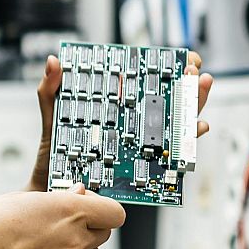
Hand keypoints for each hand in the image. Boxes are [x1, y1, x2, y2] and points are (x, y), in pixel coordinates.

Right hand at [0, 185, 126, 248]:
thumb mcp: (21, 197)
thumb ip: (56, 198)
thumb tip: (76, 196)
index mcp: (68, 210)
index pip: (114, 211)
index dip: (102, 205)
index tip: (88, 201)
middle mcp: (74, 239)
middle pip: (107, 232)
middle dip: (92, 224)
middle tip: (69, 219)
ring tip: (73, 244)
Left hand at [28, 51, 213, 191]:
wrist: (53, 191)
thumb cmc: (54, 156)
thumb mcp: (52, 120)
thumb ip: (50, 90)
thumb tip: (53, 61)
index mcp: (117, 106)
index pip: (148, 81)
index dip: (168, 66)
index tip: (178, 57)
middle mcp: (137, 123)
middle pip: (172, 98)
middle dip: (187, 81)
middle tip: (191, 70)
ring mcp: (144, 143)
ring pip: (180, 121)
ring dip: (195, 103)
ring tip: (198, 87)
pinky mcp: (147, 166)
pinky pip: (176, 153)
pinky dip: (190, 139)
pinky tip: (196, 127)